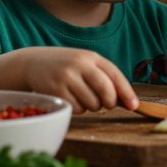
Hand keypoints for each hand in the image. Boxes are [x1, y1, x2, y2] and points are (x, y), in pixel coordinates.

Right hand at [17, 47, 137, 112]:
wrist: (32, 63)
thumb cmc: (65, 67)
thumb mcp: (85, 64)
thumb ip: (104, 77)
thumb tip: (126, 101)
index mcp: (92, 57)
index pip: (116, 76)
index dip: (127, 93)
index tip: (134, 106)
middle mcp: (80, 65)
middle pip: (106, 91)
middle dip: (109, 103)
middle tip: (104, 104)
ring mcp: (67, 77)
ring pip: (92, 104)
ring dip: (91, 107)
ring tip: (81, 97)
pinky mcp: (55, 90)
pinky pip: (77, 109)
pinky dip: (78, 110)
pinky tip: (70, 99)